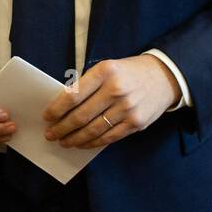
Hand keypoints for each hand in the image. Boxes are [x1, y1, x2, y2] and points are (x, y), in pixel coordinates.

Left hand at [41, 54, 180, 149]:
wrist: (164, 76)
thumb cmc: (128, 72)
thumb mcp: (107, 67)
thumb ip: (88, 84)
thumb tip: (62, 107)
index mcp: (105, 71)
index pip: (73, 95)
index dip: (56, 109)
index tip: (47, 117)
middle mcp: (116, 90)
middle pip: (81, 116)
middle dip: (61, 128)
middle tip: (50, 134)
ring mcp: (127, 108)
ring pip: (93, 130)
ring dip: (74, 138)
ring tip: (63, 141)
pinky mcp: (136, 123)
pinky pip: (108, 137)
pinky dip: (92, 143)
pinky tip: (82, 143)